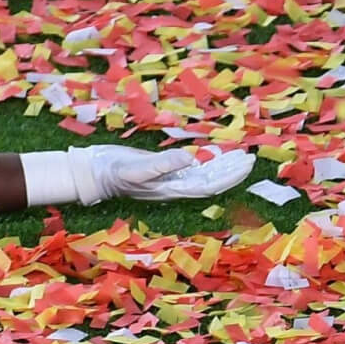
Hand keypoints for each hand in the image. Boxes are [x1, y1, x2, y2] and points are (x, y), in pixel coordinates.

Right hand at [80, 145, 256, 202]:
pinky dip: (208, 161)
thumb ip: (163, 164)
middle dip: (232, 171)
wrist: (94, 172)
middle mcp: (175, 185)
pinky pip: (193, 167)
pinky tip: (218, 155)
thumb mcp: (136, 167)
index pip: (208, 185)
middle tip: (250, 158)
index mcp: (171, 188)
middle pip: (211, 181)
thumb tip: (193, 160)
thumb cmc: (113, 171)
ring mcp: (170, 177)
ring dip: (223, 166)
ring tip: (241, 156)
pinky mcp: (164, 168)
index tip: (245, 165)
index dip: (229, 177)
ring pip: (204, 174)